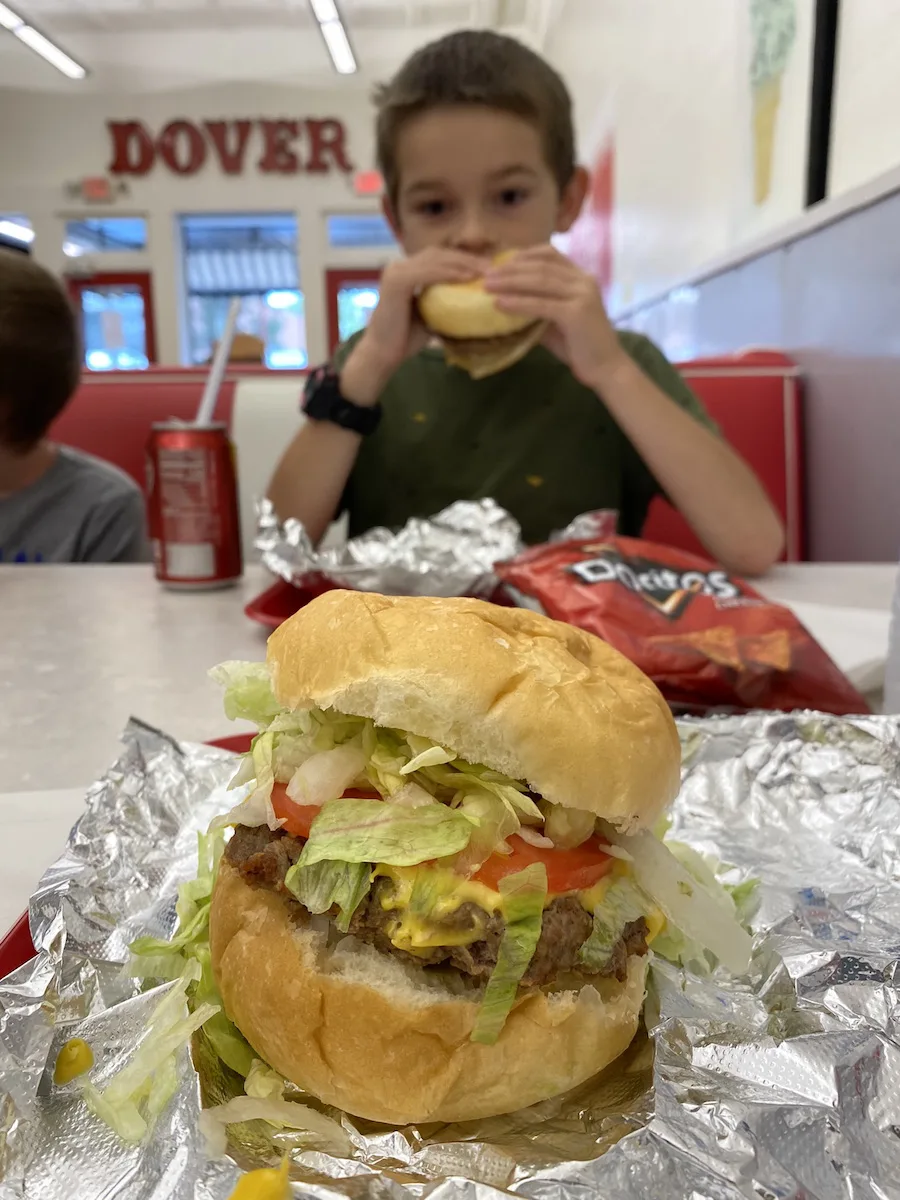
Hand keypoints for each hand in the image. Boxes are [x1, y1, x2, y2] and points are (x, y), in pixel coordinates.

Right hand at [341, 247, 488, 404]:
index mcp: (406, 272)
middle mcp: (399, 266)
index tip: (487, 267)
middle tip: (492, 266)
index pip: (438, 258)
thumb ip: (445, 303)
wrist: (382, 354)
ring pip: (435, 260)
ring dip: (462, 263)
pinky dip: (448, 273)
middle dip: (467, 258)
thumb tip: (474, 302)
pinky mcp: (395, 282)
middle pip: (438, 254)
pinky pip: (427, 273)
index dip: (463, 259)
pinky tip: (467, 278)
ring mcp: (395, 272)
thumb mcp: (432, 315)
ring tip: (485, 271)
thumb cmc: (406, 339)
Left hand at [484, 245, 625, 387]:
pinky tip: (500, 304)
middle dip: (510, 268)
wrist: (606, 368)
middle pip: (541, 265)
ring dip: (509, 282)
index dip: (522, 255)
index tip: (498, 263)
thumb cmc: (580, 347)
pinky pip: (541, 304)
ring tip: (487, 286)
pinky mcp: (576, 313)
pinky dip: (518, 303)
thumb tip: (505, 302)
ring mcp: (582, 295)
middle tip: (485, 275)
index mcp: (581, 277)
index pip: (550, 254)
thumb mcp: (555, 321)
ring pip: (539, 281)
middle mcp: (583, 280)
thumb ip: (537, 308)